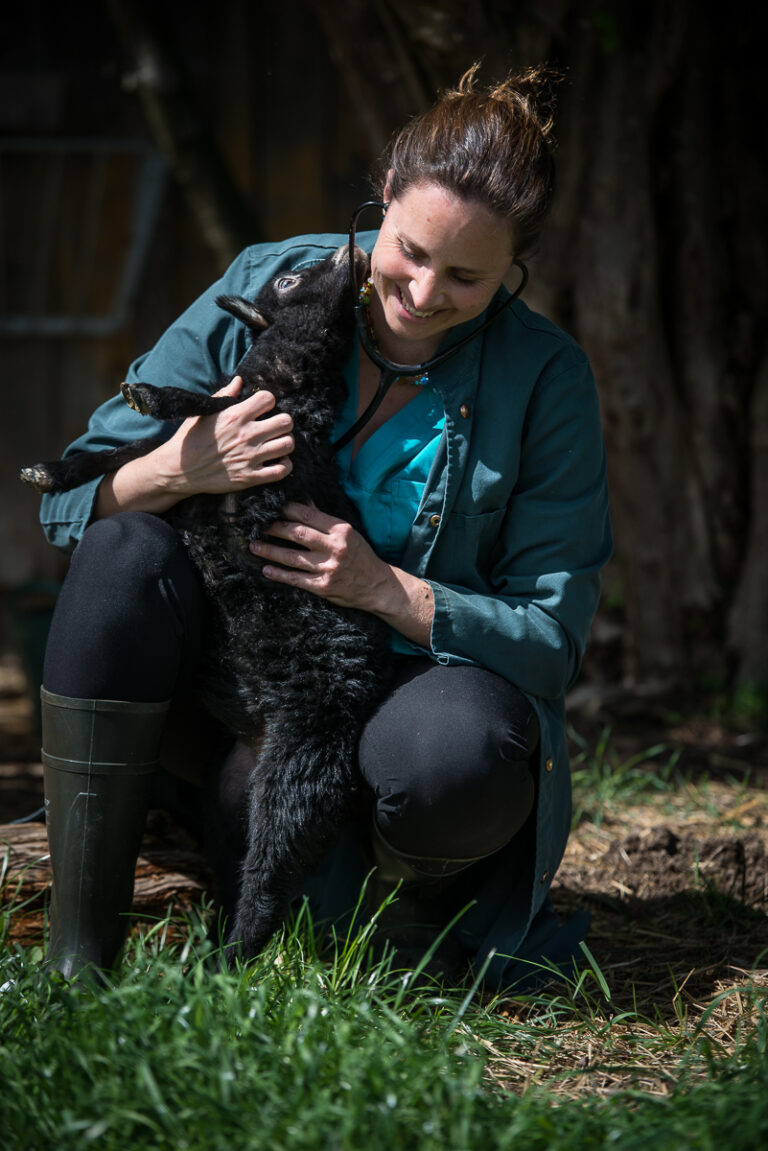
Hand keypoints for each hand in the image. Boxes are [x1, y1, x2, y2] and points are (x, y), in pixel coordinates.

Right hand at [161, 376, 294, 495]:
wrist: (179, 469)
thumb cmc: (191, 438)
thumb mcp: (205, 413)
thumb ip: (225, 396)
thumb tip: (240, 381)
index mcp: (235, 416)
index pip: (268, 398)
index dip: (268, 402)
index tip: (263, 409)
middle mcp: (246, 435)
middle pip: (286, 421)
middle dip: (283, 422)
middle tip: (275, 427)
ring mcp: (250, 457)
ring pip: (288, 444)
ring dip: (285, 442)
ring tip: (276, 443)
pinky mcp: (250, 477)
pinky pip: (282, 471)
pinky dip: (284, 465)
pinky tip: (277, 461)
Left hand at [249, 501, 388, 610]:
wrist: (378, 585)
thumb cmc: (361, 556)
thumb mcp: (348, 533)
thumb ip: (325, 521)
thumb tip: (304, 504)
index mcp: (341, 530)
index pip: (309, 515)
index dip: (288, 510)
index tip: (273, 508)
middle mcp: (335, 547)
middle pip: (297, 534)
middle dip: (274, 529)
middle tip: (259, 526)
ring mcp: (328, 568)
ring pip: (292, 557)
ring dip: (270, 551)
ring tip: (254, 546)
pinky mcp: (323, 587)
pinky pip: (296, 579)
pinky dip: (279, 574)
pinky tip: (267, 569)